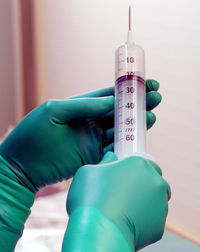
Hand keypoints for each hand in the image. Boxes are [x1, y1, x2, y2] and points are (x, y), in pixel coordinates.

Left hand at [0, 80, 160, 191]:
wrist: (22, 166)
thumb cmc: (32, 134)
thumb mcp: (54, 111)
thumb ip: (83, 105)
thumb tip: (111, 101)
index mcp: (80, 107)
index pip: (108, 95)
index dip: (126, 90)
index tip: (145, 83)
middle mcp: (88, 122)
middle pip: (118, 111)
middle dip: (137, 104)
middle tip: (156, 97)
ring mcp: (92, 140)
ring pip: (119, 129)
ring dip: (136, 122)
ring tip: (152, 114)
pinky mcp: (94, 156)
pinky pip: (114, 148)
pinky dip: (127, 142)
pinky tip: (140, 135)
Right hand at [62, 152, 170, 250]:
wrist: (98, 230)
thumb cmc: (92, 197)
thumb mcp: (90, 170)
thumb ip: (105, 162)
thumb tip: (111, 158)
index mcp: (139, 164)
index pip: (147, 163)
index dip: (137, 170)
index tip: (128, 177)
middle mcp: (154, 181)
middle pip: (155, 181)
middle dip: (145, 185)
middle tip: (127, 193)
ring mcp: (160, 204)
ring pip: (156, 200)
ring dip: (146, 202)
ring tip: (125, 209)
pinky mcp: (160, 225)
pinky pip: (153, 219)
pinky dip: (144, 219)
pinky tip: (128, 221)